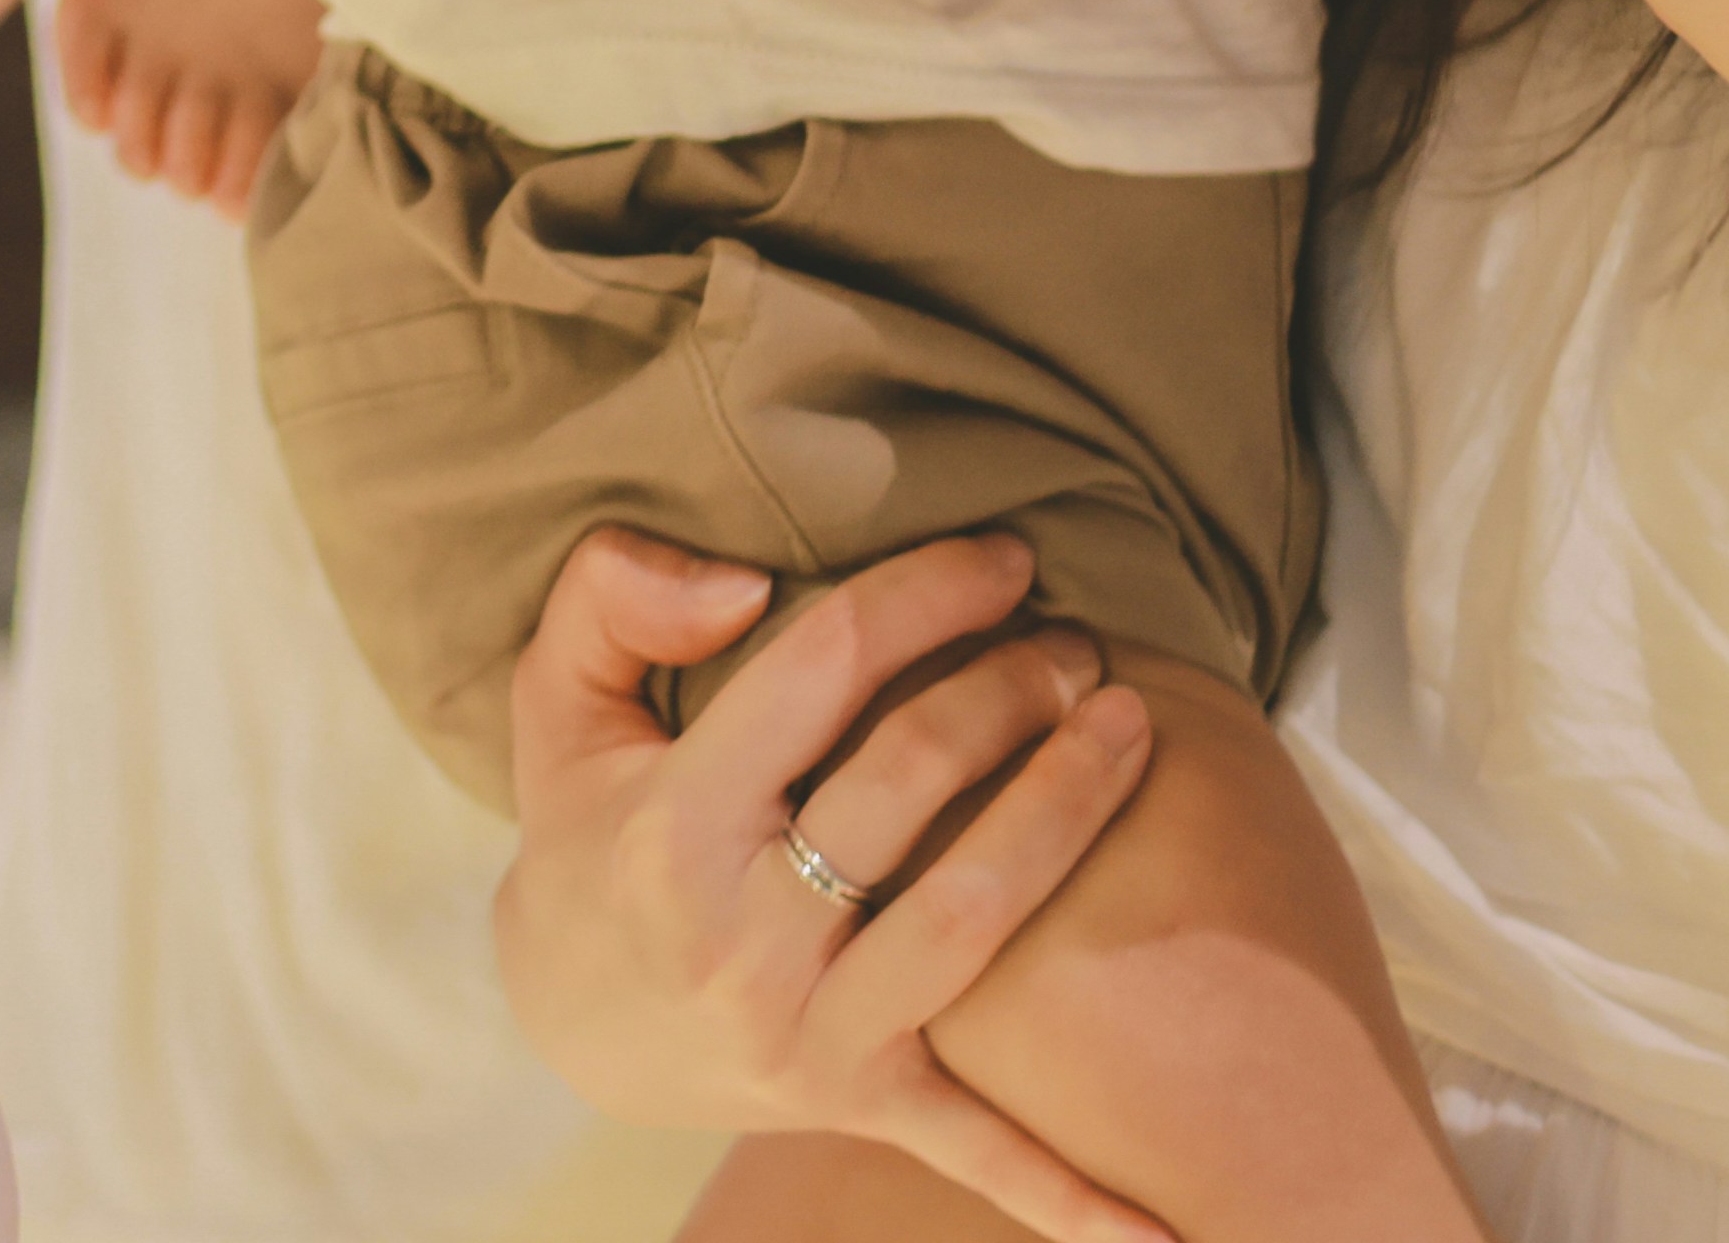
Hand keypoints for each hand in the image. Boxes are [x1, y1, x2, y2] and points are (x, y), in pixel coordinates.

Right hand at [487, 531, 1171, 1242]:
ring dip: (1064, 813)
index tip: (1008, 554)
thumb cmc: (595, 829)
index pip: (823, 671)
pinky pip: (977, 1149)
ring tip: (1132, 726)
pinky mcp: (860, 1105)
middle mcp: (740, 937)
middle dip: (1008, 690)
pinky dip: (1073, 1194)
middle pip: (907, 783)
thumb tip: (741, 572)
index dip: (927, 592)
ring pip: (968, 919)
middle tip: (1077, 641)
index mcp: (672, 824)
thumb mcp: (558, 700)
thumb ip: (613, 598)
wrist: (576, 1017)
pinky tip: (1171, 1227)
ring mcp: (808, 1035)